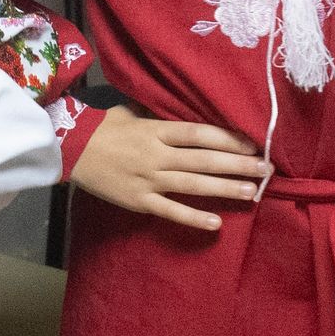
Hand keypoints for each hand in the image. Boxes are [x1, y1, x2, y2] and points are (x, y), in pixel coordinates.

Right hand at [75, 108, 269, 232]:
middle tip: (267, 169)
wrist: (67, 149)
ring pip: (194, 185)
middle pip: (204, 160)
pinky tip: (216, 223)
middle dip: (238, 164)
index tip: (253, 144)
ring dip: (225, 188)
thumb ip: (157, 117)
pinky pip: (170, 210)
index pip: (200, 134)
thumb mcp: (130, 112)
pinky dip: (193, 217)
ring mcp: (148, 179)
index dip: (229, 139)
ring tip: (253, 192)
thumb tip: (183, 116)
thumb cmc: (100, 127)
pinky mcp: (138, 200)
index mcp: (155, 130)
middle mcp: (157, 155)